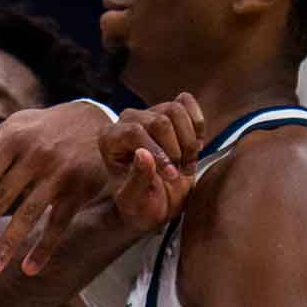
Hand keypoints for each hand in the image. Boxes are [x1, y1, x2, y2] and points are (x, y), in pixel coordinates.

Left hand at [0, 100, 114, 273]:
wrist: (96, 120)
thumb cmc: (42, 129)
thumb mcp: (12, 131)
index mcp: (12, 140)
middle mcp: (34, 155)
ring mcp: (59, 173)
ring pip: (29, 214)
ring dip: (8, 244)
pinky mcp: (80, 188)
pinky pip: (58, 223)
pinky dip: (44, 248)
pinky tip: (28, 269)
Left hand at [100, 95, 201, 231]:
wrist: (155, 202)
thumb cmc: (140, 204)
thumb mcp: (135, 200)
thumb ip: (137, 179)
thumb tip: (143, 154)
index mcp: (110, 139)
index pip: (135, 132)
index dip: (159, 153)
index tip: (172, 176)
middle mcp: (126, 121)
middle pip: (159, 121)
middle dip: (176, 150)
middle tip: (180, 173)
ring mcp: (149, 112)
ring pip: (175, 110)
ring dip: (188, 141)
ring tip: (187, 164)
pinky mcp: (168, 111)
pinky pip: (186, 102)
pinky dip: (196, 125)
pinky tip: (195, 147)